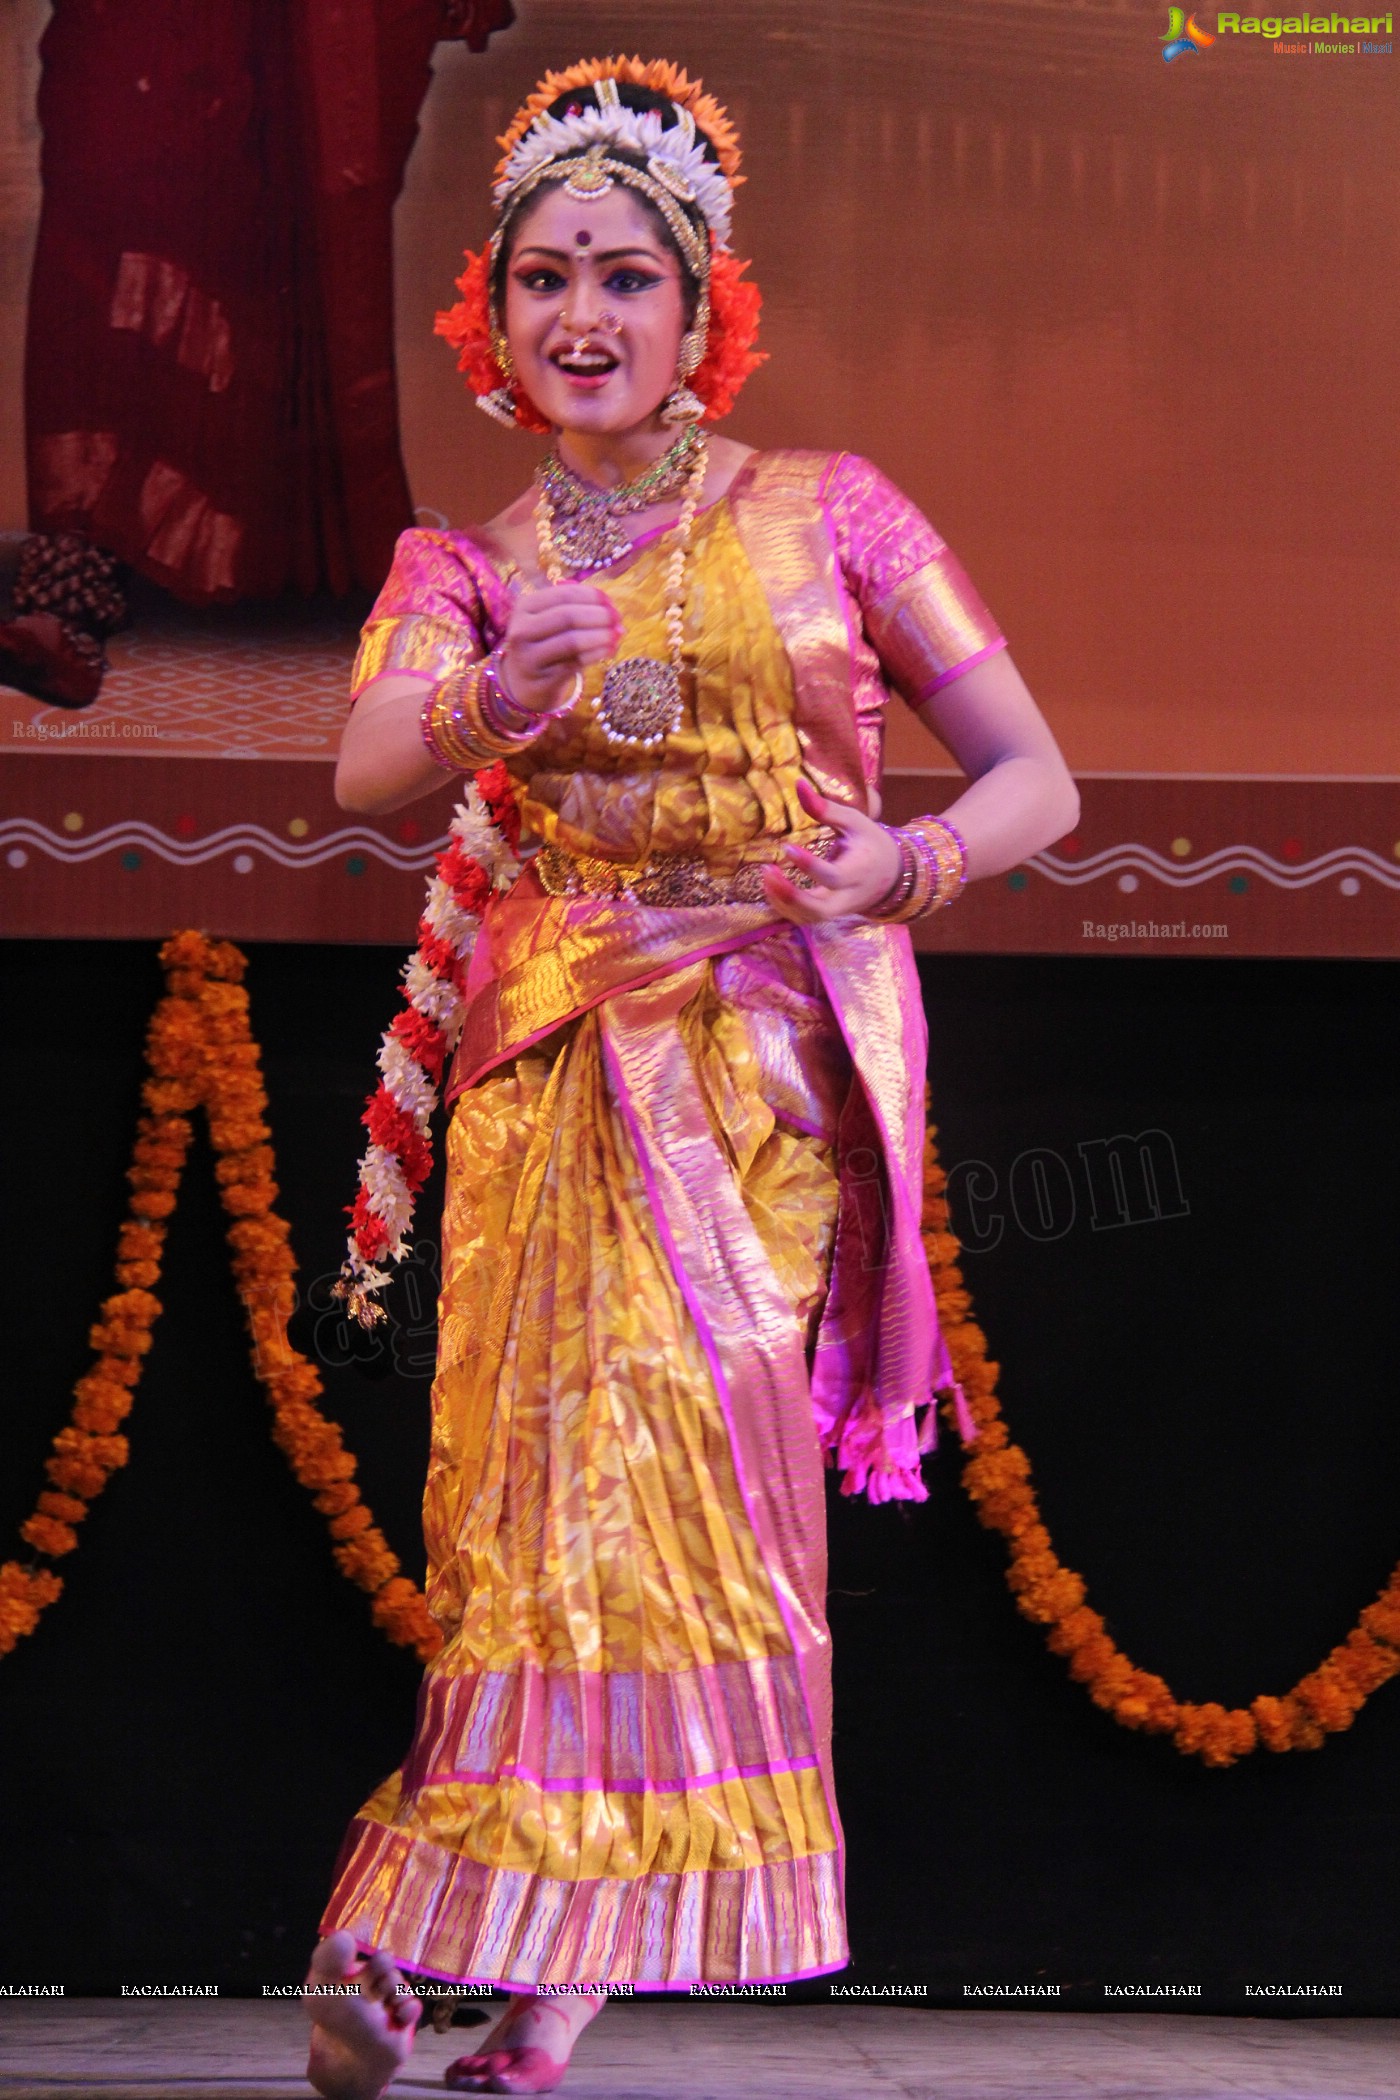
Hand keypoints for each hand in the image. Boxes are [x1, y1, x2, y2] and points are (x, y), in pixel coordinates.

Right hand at [499, 583, 620, 714]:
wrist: (526, 683)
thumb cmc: (545, 643)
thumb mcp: (550, 619)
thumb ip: (575, 606)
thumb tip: (608, 605)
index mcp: (524, 607)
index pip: (563, 595)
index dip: (591, 596)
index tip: (610, 602)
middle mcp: (521, 630)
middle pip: (567, 617)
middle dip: (599, 616)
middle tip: (618, 619)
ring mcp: (528, 657)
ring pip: (572, 641)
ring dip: (601, 636)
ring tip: (618, 634)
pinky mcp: (541, 680)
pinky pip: (575, 663)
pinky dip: (597, 654)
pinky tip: (610, 650)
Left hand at [761, 777, 902, 923]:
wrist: (890, 874)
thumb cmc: (869, 842)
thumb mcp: (855, 821)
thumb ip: (826, 808)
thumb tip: (798, 784)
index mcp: (858, 871)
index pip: (832, 876)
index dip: (808, 865)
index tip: (787, 847)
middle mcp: (848, 896)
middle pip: (818, 909)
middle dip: (790, 895)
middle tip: (767, 870)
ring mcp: (837, 910)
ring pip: (807, 917)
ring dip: (781, 901)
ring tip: (765, 874)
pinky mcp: (827, 915)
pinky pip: (803, 918)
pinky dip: (783, 906)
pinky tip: (770, 884)